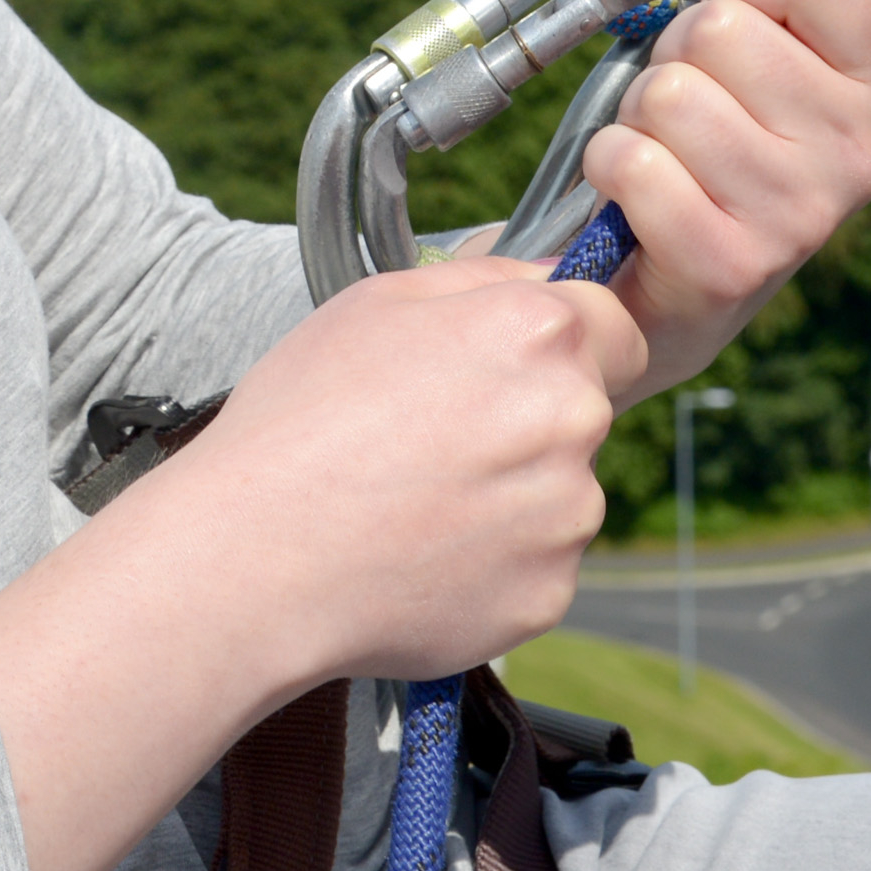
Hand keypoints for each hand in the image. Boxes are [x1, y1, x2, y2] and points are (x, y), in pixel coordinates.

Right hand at [0, 251, 636, 870]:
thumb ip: (483, 280)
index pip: (614, 325)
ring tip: (415, 504)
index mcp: (540, 333)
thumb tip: (550, 278)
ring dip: (512, 496)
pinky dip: (494, 565)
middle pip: (586, 410)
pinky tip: (421, 556)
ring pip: (562, 493)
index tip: (510, 369)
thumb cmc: (300, 421)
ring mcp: (566, 514)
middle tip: (436, 440)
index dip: (566, 344)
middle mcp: (573, 419)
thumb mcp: (375, 305)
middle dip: (530, 420)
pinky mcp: (548, 592)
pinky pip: (538, 567)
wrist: (256, 557)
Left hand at [582, 0, 870, 393]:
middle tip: (692, 102)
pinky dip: (610, 164)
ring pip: (671, 91)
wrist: (672, 287)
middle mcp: (862, 154)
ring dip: (641, 112)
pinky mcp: (731, 266)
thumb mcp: (760, 41)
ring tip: (667, 148)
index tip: (737, 17)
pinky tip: (635, 194)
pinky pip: (633, 159)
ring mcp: (801, 216)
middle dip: (680, 51)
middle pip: (724, 27)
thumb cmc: (716, 139)